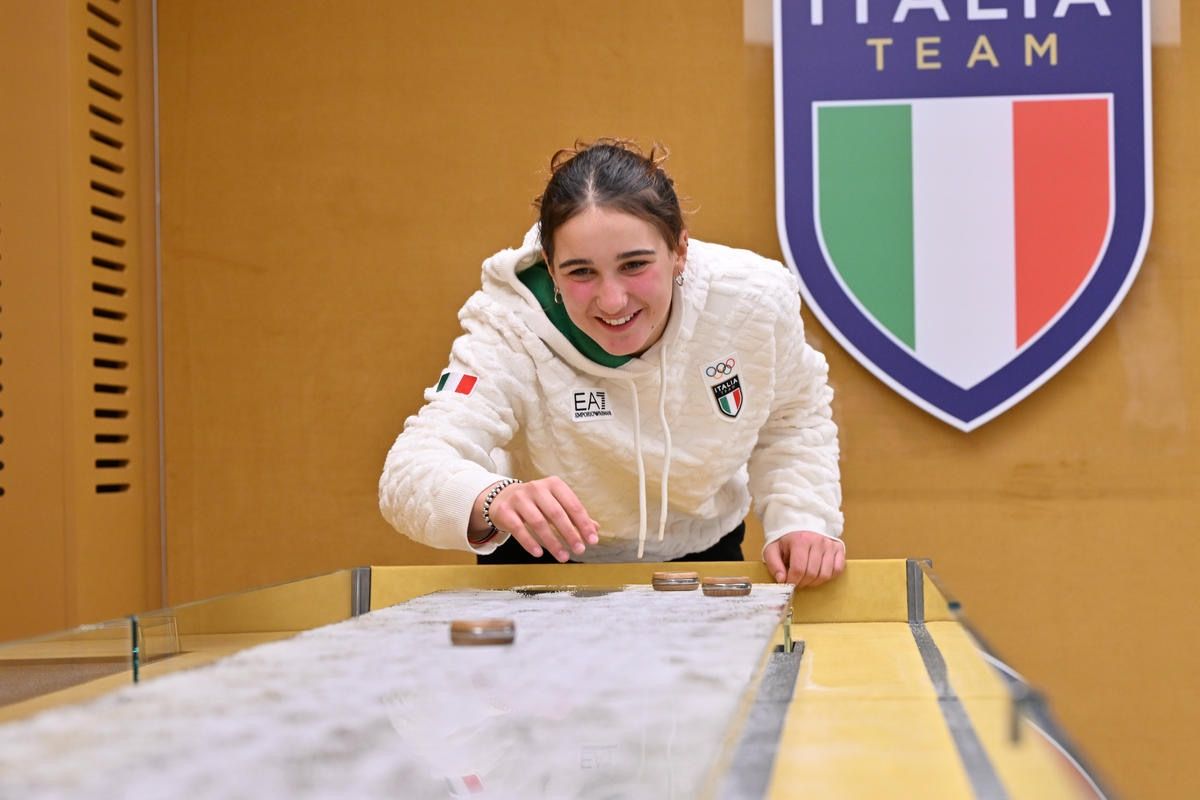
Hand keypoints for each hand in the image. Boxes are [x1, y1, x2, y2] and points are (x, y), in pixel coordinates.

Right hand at [479, 477, 599, 561]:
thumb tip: (595, 529)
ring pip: (539, 522)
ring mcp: (519, 498)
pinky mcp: (505, 511)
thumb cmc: (535, 503)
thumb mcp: (555, 503)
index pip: (572, 505)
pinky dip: (530, 542)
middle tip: (580, 550)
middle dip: (570, 534)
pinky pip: (519, 529)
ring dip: (552, 542)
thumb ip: (574, 515)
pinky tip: (539, 553)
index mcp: (553, 484)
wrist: (501, 498)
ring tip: (563, 556)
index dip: (584, 523)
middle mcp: (536, 488)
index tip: (592, 540)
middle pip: (556, 514)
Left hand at [763, 531, 845, 587]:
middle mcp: (817, 541)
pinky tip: (819, 574)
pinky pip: (837, 570)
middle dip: (802, 583)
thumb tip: (781, 580)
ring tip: (807, 578)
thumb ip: (773, 564)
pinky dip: (828, 576)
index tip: (788, 584)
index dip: (793, 581)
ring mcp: (829, 544)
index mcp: (800, 540)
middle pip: (812, 573)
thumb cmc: (787, 540)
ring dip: (815, 582)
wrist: (802, 525)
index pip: (798, 569)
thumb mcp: (773, 549)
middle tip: (797, 582)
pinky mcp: (838, 548)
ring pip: (825, 574)